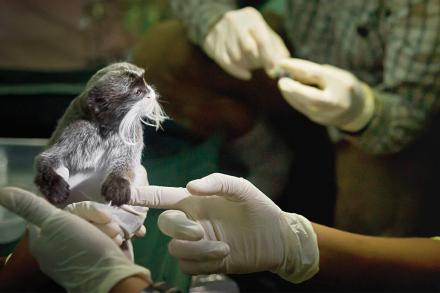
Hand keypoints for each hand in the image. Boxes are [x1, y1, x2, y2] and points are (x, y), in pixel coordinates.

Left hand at [0, 187, 150, 291]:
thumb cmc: (82, 250)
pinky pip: (106, 234)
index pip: (55, 210)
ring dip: (108, 226)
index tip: (88, 214)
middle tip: (105, 224)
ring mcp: (80, 250)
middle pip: (77, 216)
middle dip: (95, 217)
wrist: (113, 277)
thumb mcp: (55, 223)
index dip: (76, 209)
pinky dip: (114, 235)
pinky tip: (119, 239)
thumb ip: (30, 206)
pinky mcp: (99, 253)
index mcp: (43, 239)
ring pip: (94, 223)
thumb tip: (3, 191)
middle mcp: (60, 245)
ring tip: (114, 234)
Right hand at [130, 173, 318, 283]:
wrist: (276, 237)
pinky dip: (204, 262)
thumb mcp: (240, 188)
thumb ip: (216, 182)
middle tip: (200, 231)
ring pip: (176, 250)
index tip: (121, 195)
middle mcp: (192, 221)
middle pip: (165, 225)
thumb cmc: (258, 207)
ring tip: (224, 246)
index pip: (161, 197)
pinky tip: (224, 256)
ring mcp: (197, 243)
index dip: (142, 195)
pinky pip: (188, 266)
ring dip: (198, 249)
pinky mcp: (205, 262)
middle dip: (180, 229)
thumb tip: (189, 186)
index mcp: (195, 201)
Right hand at [203, 7, 289, 79]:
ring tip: (251, 64)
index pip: (261, 39)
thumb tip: (281, 68)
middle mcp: (235, 22)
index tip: (272, 69)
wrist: (219, 22)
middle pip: (248, 48)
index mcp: (252, 17)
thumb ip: (276, 49)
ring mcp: (221, 32)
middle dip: (257, 61)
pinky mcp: (211, 42)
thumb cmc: (250, 32)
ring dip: (246, 65)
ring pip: (236, 57)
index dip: (268, 57)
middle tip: (261, 66)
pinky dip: (237, 71)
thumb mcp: (265, 33)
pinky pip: (226, 63)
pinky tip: (245, 74)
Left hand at [277, 58, 374, 131]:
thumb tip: (293, 72)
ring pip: (303, 103)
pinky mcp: (317, 119)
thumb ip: (317, 73)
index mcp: (341, 85)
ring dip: (289, 93)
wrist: (356, 111)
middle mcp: (334, 102)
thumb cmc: (344, 87)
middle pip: (309, 95)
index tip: (282, 62)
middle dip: (292, 87)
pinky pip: (302, 108)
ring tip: (283, 83)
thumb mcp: (336, 75)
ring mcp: (326, 113)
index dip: (296, 67)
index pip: (315, 74)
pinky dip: (293, 99)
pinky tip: (287, 92)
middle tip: (281, 79)